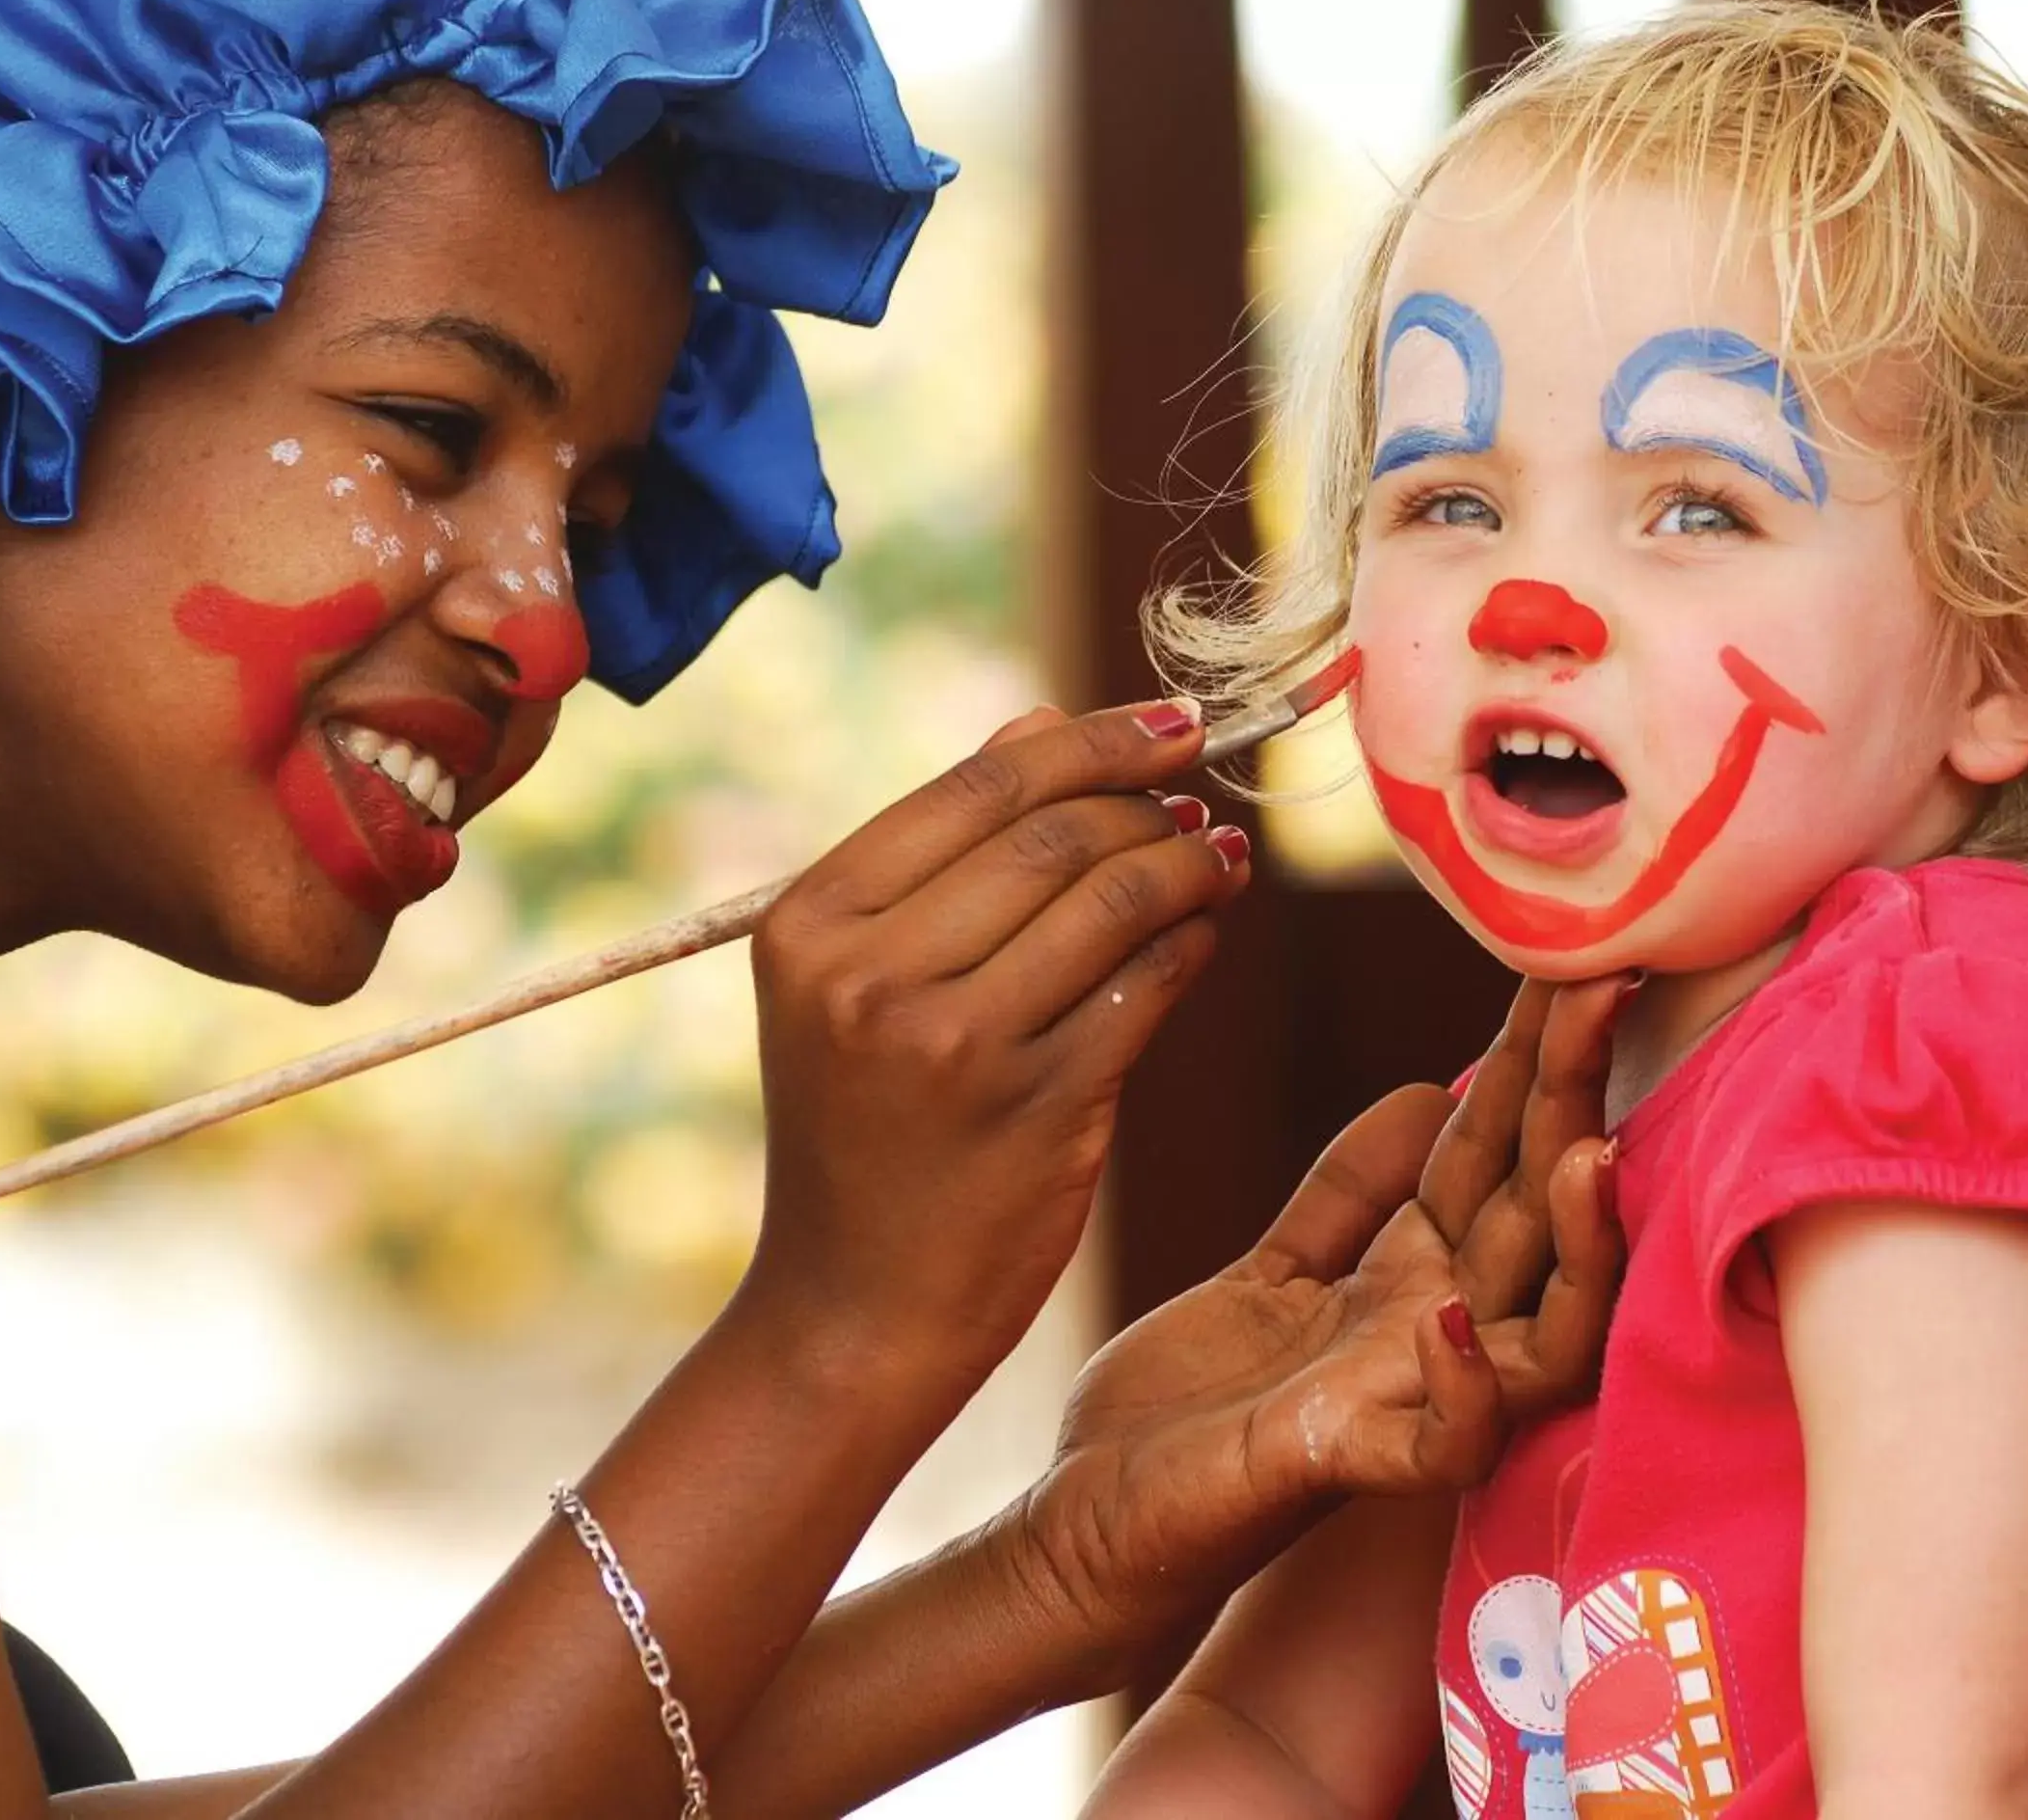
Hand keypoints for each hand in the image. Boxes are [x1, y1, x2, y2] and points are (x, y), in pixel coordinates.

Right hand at [739, 701, 1248, 1401]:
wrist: (852, 1310)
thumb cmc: (861, 1135)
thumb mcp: (850, 990)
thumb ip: (941, 855)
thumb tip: (1044, 718)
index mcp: (810, 925)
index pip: (977, 785)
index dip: (1093, 739)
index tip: (1171, 724)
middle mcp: (870, 976)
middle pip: (1053, 834)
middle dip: (1149, 804)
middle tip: (1199, 799)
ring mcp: (954, 1044)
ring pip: (1112, 901)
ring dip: (1187, 865)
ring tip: (1218, 857)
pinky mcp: (1038, 1107)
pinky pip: (1147, 986)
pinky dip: (1192, 942)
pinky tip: (1206, 927)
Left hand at [1006, 975, 1627, 1672]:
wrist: (1090, 1524)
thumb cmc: (1187, 1406)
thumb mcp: (1273, 1265)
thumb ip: (1352, 1189)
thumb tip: (1434, 1085)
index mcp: (1416, 1283)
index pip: (1495, 1157)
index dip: (1531, 1063)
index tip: (1570, 962)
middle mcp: (1433, 1342)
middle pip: (1535, 1218)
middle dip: (1571, 1107)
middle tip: (1602, 998)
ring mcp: (1399, 1409)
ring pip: (1542, 1337)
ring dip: (1571, 1249)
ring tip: (1585, 1155)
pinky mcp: (1343, 1471)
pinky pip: (1441, 1450)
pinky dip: (1461, 1394)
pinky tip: (1448, 1317)